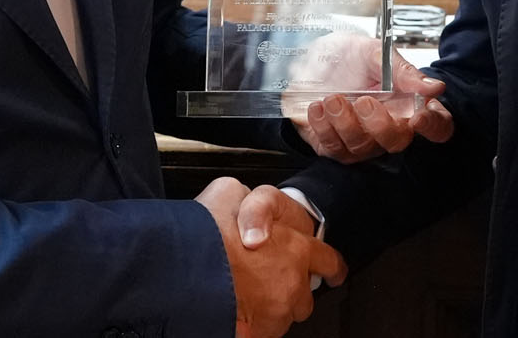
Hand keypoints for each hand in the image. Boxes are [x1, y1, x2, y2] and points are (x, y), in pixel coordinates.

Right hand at [197, 178, 345, 337]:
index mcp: (296, 248)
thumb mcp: (228, 193)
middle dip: (292, 291)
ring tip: (245, 296)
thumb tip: (250, 207)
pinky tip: (234, 310)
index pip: (328, 260)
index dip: (331, 266)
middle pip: (305, 296)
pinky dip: (252, 325)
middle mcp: (292, 284)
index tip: (333, 272)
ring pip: (282, 316)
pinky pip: (263, 331)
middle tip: (269, 283)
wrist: (183, 273)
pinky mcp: (259, 334)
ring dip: (270, 308)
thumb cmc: (206, 236)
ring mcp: (277, 313)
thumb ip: (250, 203)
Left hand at [291, 38, 453, 163]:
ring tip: (332, 98)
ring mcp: (362, 140)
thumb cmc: (350, 56)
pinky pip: (333, 149)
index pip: (437, 126)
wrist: (311, 59)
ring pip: (362, 148)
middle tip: (363, 101)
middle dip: (379, 125)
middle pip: (397, 142)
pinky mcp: (334, 145)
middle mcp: (390, 127)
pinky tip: (318, 107)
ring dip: (345, 123)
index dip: (433, 127)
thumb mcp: (375, 54)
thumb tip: (434, 88)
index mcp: (410, 103)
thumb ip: (402, 71)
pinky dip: (324, 129)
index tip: (419, 117)